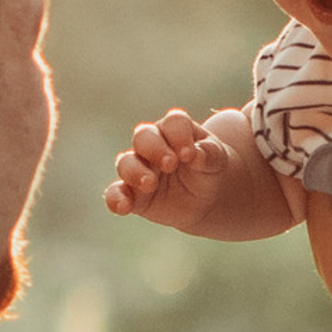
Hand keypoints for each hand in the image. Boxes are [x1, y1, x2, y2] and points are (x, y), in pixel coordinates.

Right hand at [106, 109, 231, 222]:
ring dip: (135, 172)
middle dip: (154, 148)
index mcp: (175, 130)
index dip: (179, 135)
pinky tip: (123, 207)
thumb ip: (209, 154)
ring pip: (126, 162)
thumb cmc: (208, 169)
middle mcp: (152, 145)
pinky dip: (116, 199)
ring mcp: (139, 168)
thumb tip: (196, 155)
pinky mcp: (133, 194)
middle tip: (171, 164)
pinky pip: (116, 194)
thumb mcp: (216, 160)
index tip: (190, 154)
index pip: (173, 123)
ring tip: (150, 184)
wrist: (204, 198)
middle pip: (143, 136)